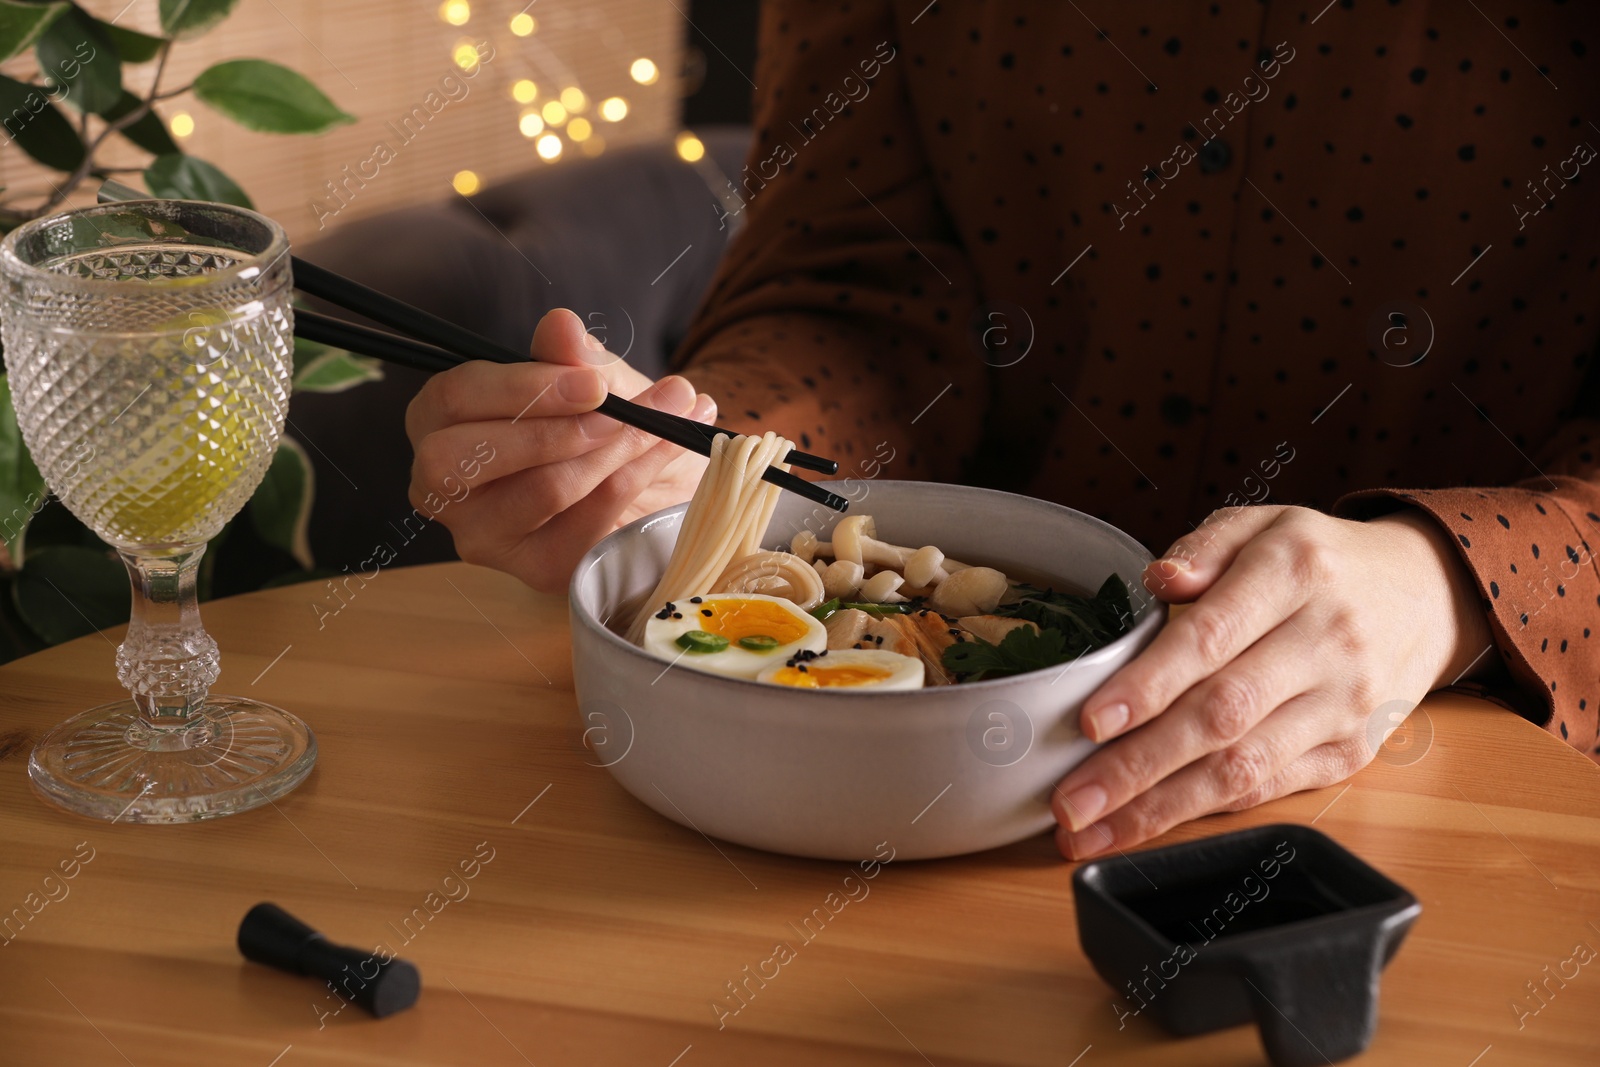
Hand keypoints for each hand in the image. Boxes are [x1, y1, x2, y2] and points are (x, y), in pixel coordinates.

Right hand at [405, 308, 715, 593]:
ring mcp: (485, 535)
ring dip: (614, 449)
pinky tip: (664, 450)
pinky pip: (585, 524)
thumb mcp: (591, 377)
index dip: (523, 387)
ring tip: (666, 418)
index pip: (454, 399)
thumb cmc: (602, 418)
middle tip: (621, 410)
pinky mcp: (534, 568)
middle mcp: (444, 486)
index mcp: (441, 421)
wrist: (654, 475)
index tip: (594, 381)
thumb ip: (570, 354)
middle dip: (556, 429)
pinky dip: (634, 480)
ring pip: (542, 489)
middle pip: (471, 457)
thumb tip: (560, 325)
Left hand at [1051, 504, 1492, 859]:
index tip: (1092, 721)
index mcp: (1293, 573)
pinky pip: (1270, 790)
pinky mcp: (1352, 752)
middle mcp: (1325, 642)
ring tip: (1091, 832)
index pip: (1211, 638)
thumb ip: (1203, 548)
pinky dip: (1204, 813)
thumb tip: (1158, 580)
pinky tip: (1147, 826)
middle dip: (1137, 767)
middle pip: (1221, 716)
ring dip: (1160, 809)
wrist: (1425, 594)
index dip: (1149, 685)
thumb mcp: (1261, 525)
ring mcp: (1343, 705)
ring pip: (1243, 768)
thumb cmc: (1318, 560)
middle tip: (1069, 801)